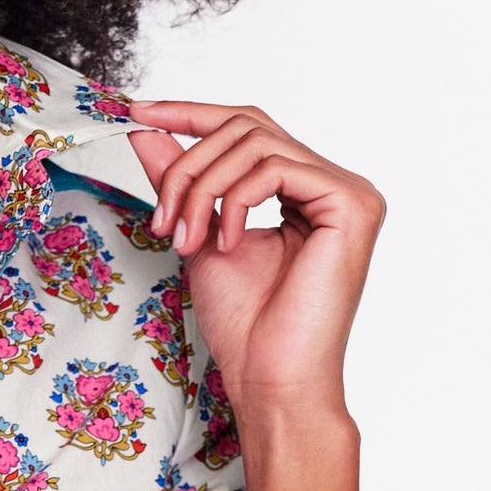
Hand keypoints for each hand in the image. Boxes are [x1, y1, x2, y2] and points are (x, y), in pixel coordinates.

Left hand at [127, 98, 384, 431]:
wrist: (271, 379)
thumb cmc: (245, 325)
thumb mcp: (197, 235)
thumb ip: (180, 181)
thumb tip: (145, 129)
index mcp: (303, 189)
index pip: (247, 127)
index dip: (190, 113)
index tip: (137, 111)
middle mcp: (331, 183)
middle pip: (246, 127)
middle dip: (189, 166)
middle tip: (162, 219)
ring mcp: (348, 192)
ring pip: (254, 144)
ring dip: (201, 188)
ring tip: (184, 239)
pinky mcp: (352, 205)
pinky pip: (277, 168)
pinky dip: (234, 201)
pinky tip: (224, 244)